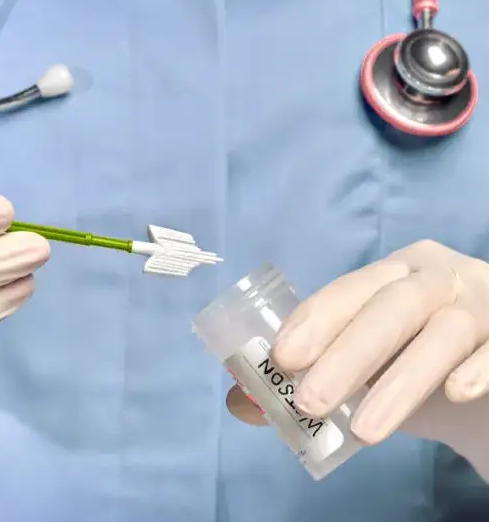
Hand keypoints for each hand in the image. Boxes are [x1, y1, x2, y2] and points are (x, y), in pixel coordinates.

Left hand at [227, 240, 488, 445]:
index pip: (349, 288)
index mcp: (391, 273)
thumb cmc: (410, 362)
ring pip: (443, 331)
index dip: (316, 319)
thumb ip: (307, 378)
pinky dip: (477, 369)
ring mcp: (480, 301)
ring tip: (363, 431)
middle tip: (308, 402)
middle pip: (390, 305)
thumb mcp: (360, 368)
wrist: (484, 378)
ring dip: (400, 381)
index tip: (282, 358)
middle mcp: (436, 277)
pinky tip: (453, 394)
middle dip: (347, 353)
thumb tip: (240, 403)